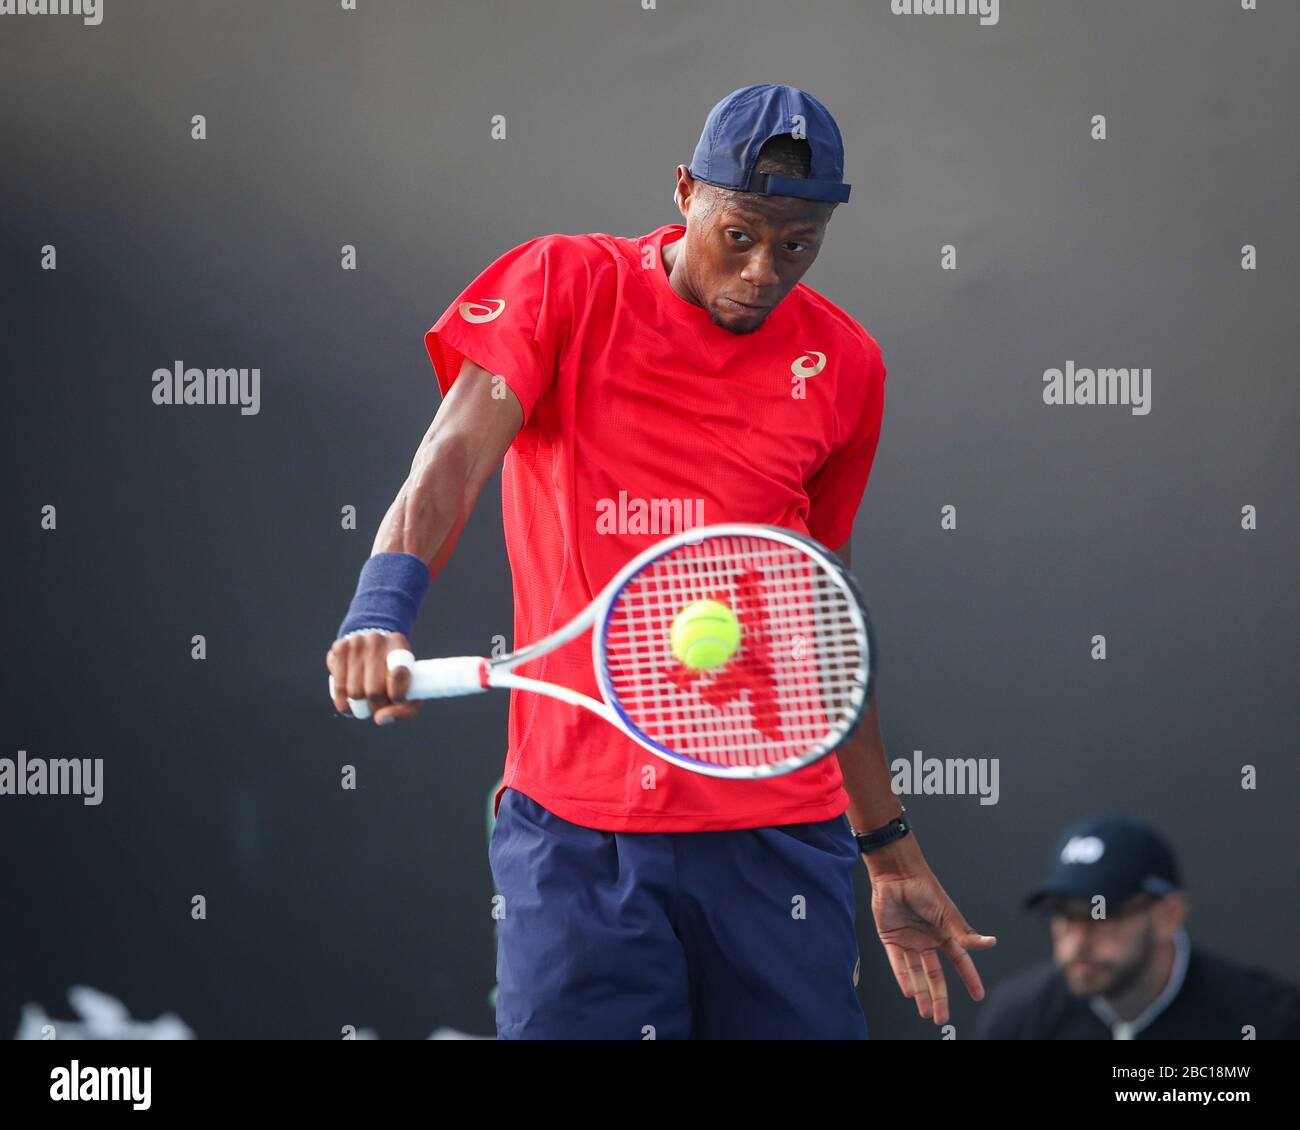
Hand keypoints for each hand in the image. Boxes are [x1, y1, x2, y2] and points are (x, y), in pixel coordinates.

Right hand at [326, 630, 420, 724]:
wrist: (373, 645)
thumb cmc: (394, 672)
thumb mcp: (410, 685)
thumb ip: (405, 709)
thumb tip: (380, 719)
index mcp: (399, 644)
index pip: (399, 673)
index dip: (398, 695)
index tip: (397, 700)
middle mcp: (376, 640)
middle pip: (374, 690)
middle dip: (376, 706)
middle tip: (378, 705)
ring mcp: (355, 643)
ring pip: (354, 692)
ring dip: (359, 707)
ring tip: (364, 705)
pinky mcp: (339, 648)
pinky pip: (337, 687)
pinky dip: (343, 702)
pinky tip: (349, 703)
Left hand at [868, 858, 996, 1026]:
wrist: (897, 873)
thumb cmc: (924, 888)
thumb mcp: (946, 913)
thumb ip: (963, 934)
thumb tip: (990, 944)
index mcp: (945, 933)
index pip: (959, 961)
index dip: (969, 979)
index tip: (979, 996)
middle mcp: (927, 940)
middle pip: (935, 974)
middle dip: (939, 996)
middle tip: (942, 1018)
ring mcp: (909, 941)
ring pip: (916, 973)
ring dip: (920, 993)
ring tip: (925, 1012)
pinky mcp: (891, 939)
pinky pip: (897, 963)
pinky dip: (903, 978)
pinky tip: (908, 993)